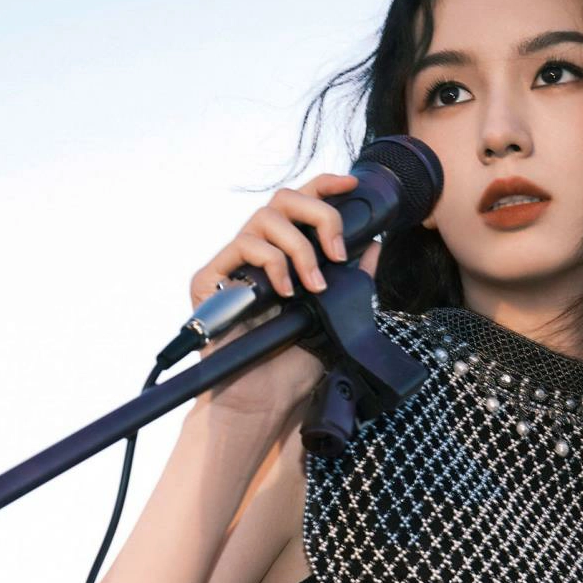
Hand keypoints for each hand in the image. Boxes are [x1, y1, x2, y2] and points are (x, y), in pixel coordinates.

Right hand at [188, 172, 382, 431]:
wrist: (267, 398)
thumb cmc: (295, 362)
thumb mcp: (336, 315)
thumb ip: (352, 279)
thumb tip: (373, 244)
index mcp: (284, 253)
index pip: (301, 203)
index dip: (325, 185)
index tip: (352, 184)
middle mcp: (257, 251)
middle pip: (283, 198)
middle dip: (319, 216)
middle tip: (336, 253)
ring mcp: (232, 263)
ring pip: (264, 219)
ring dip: (298, 248)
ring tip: (313, 286)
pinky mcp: (208, 279)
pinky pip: (242, 247)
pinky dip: (272, 264)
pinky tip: (286, 293)